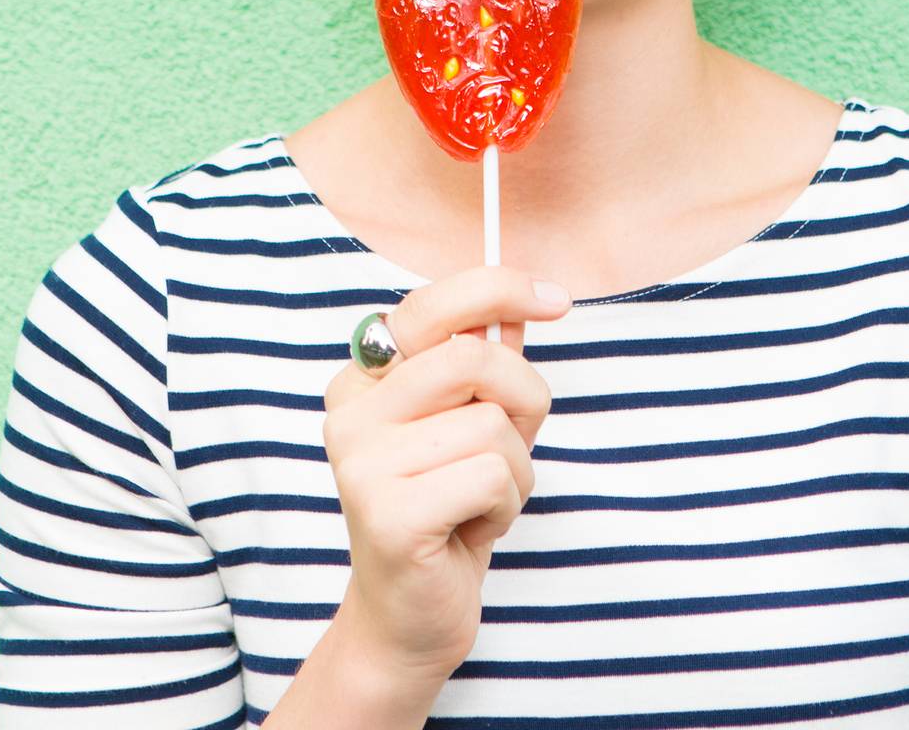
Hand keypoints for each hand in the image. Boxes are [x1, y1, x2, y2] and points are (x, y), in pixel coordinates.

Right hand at [321, 266, 571, 687]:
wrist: (408, 618)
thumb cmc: (447, 510)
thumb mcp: (473, 423)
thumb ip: (487, 361)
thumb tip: (517, 305)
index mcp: (365, 378)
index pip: (431, 306)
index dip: (500, 289)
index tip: (557, 301)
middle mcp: (352, 410)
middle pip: (473, 358)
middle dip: (524, 397)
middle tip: (517, 440)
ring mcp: (362, 462)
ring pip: (492, 424)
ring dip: (515, 469)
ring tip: (480, 500)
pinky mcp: (389, 514)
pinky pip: (492, 476)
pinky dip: (506, 506)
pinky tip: (471, 530)